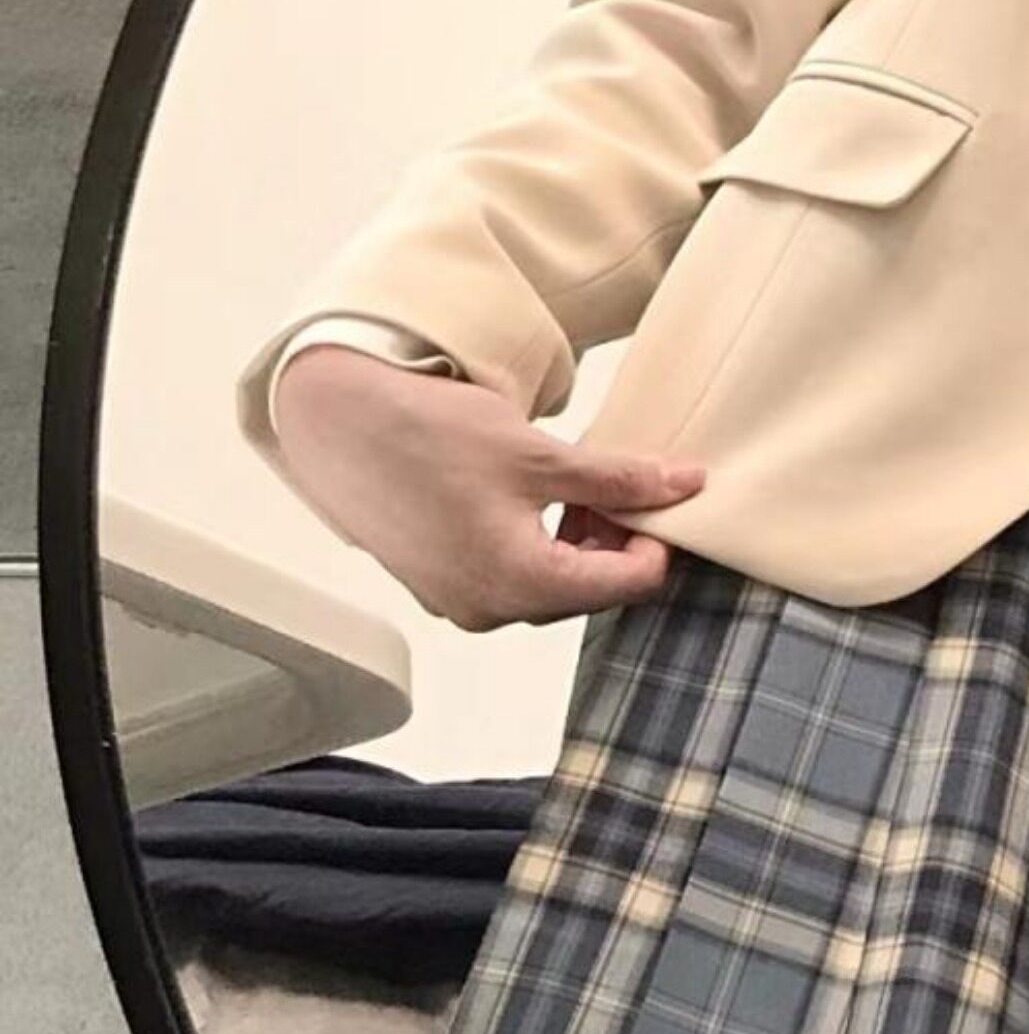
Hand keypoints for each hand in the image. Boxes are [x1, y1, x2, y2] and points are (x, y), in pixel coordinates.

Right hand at [271, 344, 705, 632]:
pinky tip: (535, 500)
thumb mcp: (539, 454)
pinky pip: (513, 580)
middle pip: (593, 591)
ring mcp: (461, 603)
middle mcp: (490, 609)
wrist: (337, 424)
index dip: (659, 538)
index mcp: (521, 583)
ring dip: (581, 543)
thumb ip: (619, 478)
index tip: (662, 494)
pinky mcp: (441, 586)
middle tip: (622, 485)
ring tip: (579, 487)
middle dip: (619, 541)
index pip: (631, 584)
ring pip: (554, 587)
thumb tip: (686, 484)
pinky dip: (540, 547)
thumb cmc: (430, 434)